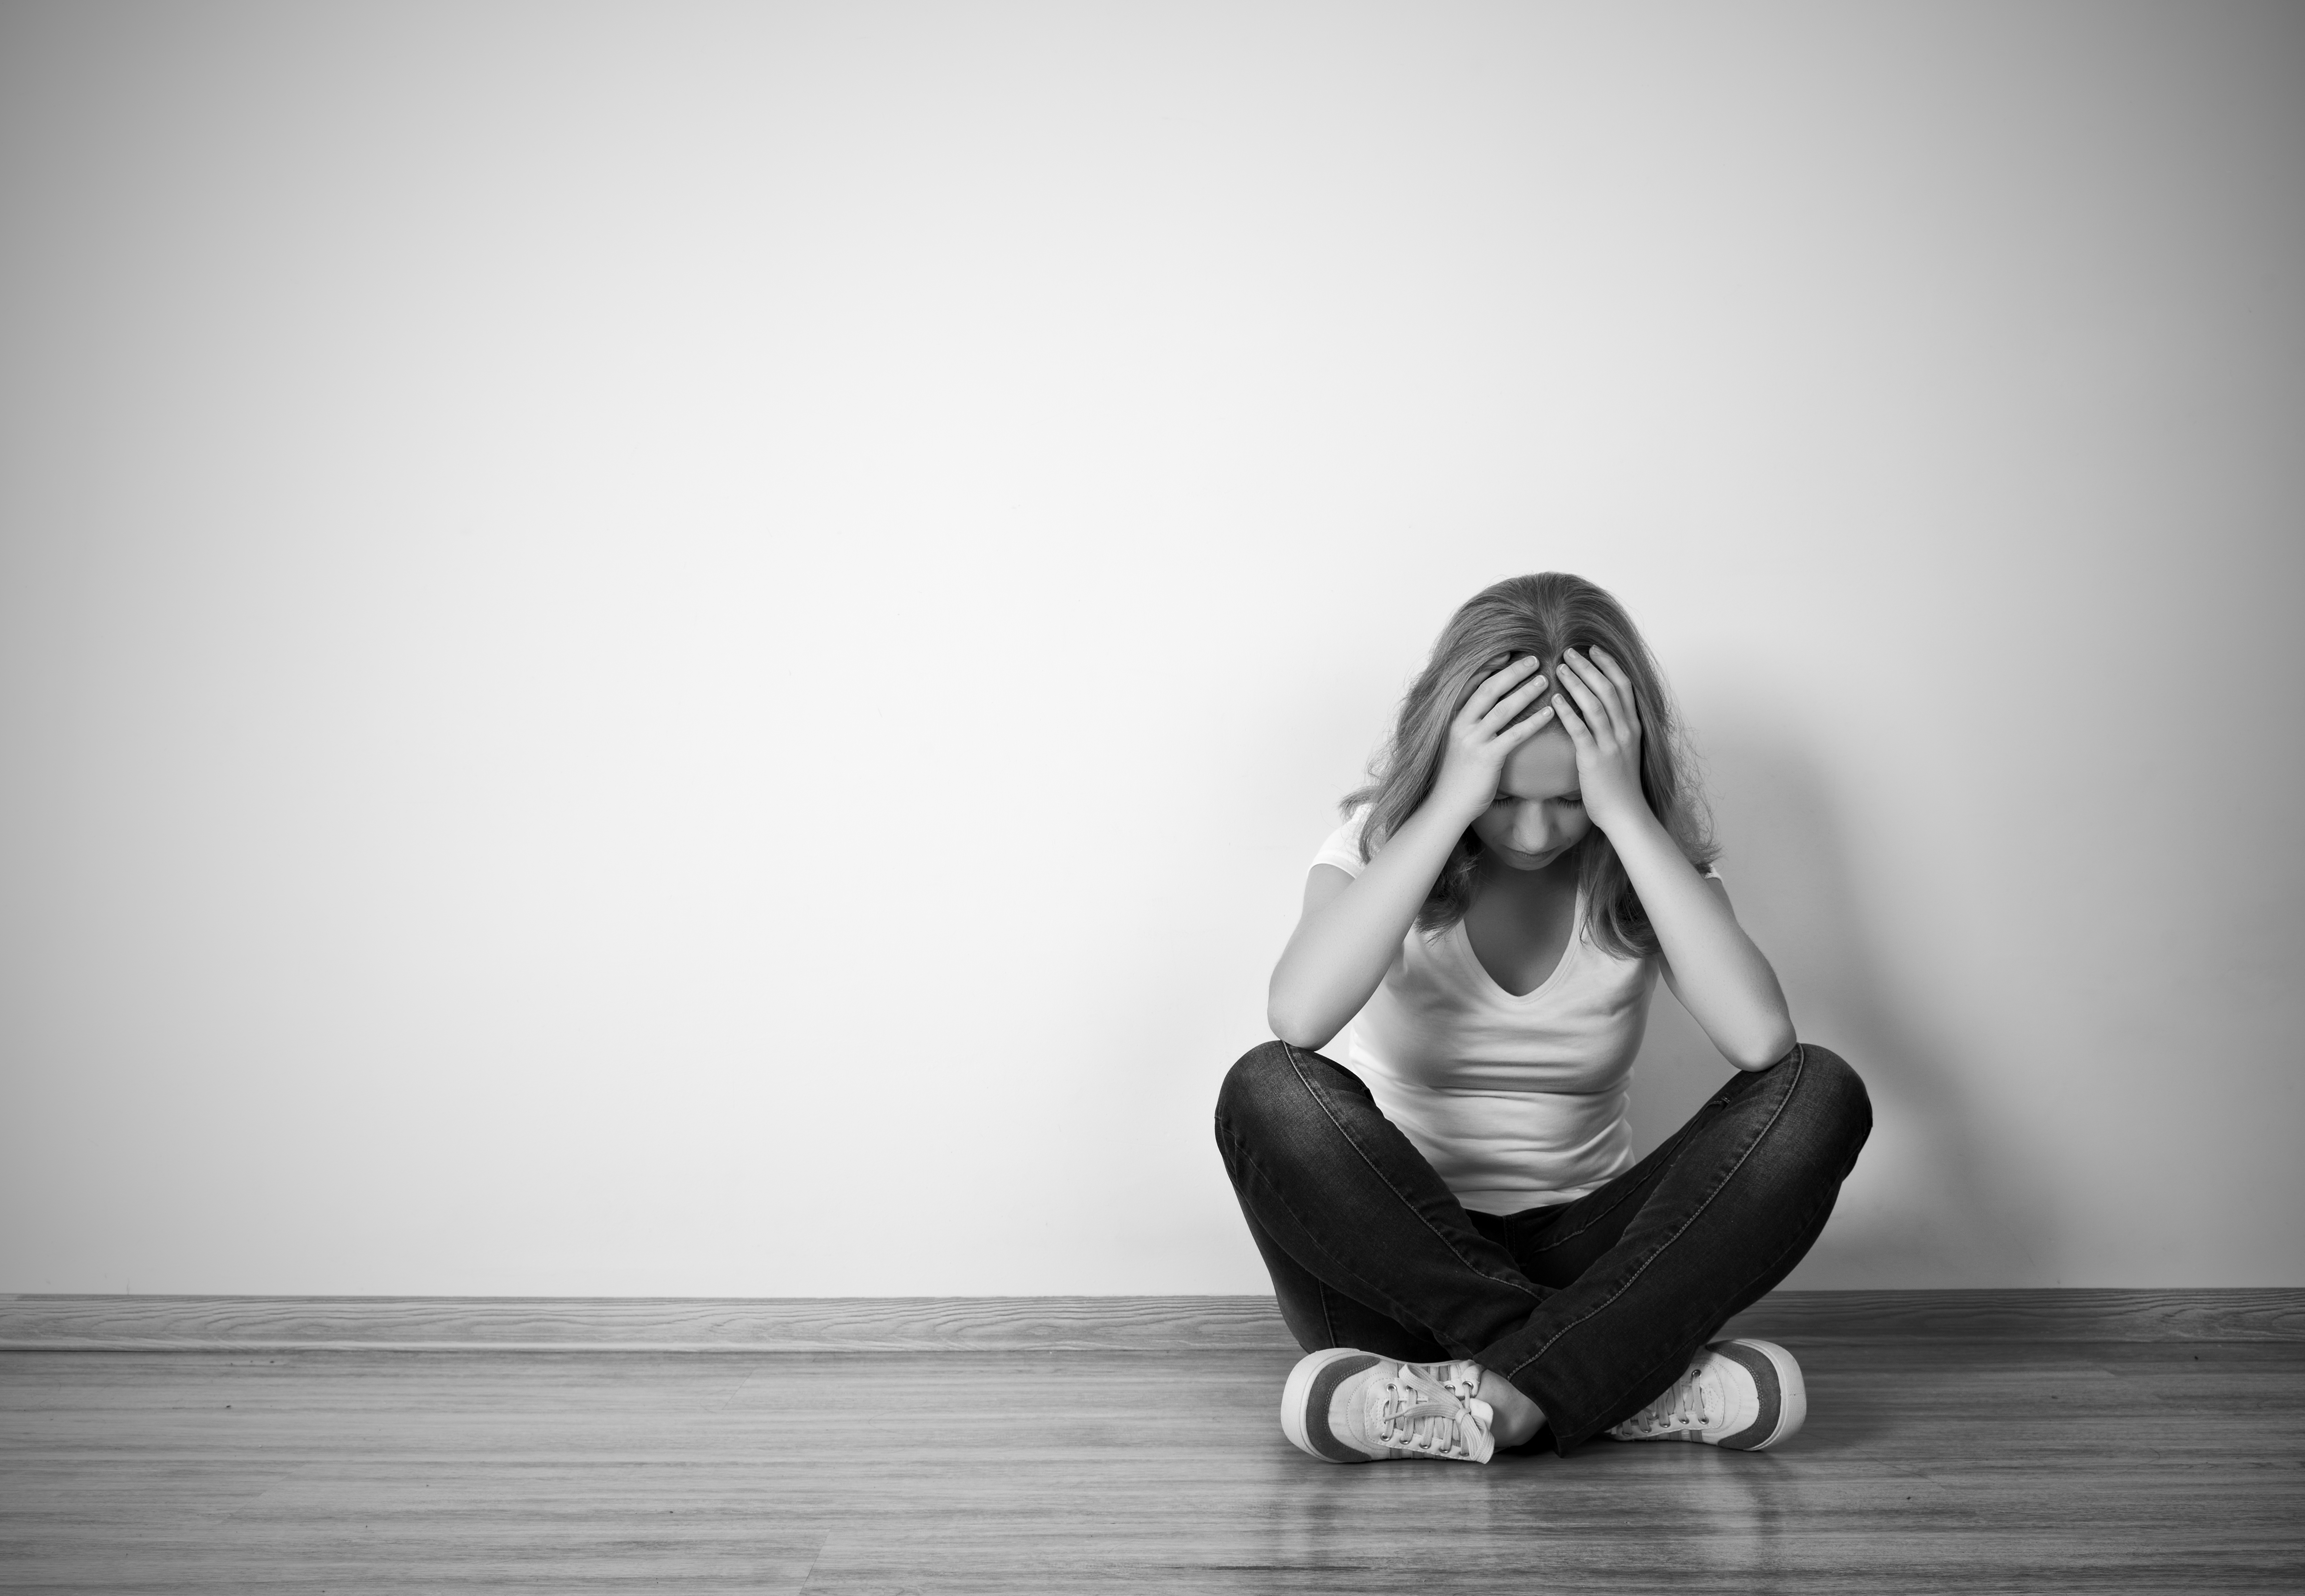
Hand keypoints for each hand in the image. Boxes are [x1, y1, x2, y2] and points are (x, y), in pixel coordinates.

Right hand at [1428, 655, 1555, 821]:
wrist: (1447, 806)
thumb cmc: (1456, 777)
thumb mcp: (1458, 744)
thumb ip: (1471, 725)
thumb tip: (1490, 711)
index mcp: (1453, 718)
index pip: (1472, 684)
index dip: (1490, 666)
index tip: (1509, 652)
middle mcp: (1461, 725)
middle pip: (1488, 689)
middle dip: (1512, 672)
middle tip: (1534, 659)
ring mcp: (1472, 741)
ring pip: (1502, 708)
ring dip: (1525, 692)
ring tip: (1545, 679)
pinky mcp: (1486, 758)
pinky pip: (1514, 734)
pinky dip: (1534, 721)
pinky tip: (1551, 712)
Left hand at [1551, 647, 1647, 832]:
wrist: (1626, 814)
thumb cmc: (1621, 783)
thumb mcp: (1626, 749)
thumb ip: (1617, 728)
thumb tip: (1602, 708)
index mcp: (1634, 726)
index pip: (1624, 685)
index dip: (1609, 664)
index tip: (1594, 648)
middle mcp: (1626, 731)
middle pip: (1609, 689)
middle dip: (1589, 666)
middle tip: (1570, 650)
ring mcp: (1612, 745)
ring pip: (1596, 705)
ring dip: (1577, 683)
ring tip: (1560, 666)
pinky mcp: (1595, 760)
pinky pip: (1580, 730)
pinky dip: (1568, 711)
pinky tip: (1554, 699)